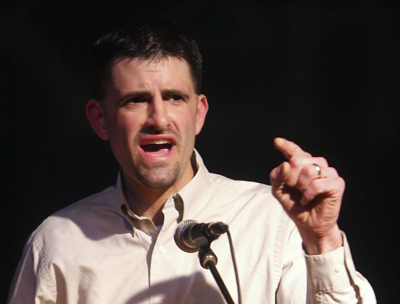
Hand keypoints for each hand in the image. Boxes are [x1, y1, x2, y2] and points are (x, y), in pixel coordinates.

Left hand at [269, 138, 343, 254]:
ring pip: (309, 170)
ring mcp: (329, 172)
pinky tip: (307, 199)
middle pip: (297, 160)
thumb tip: (285, 164)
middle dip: (290, 177)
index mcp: (303, 164)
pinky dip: (308, 194)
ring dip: (301, 186)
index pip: (295, 151)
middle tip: (295, 189)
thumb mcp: (279, 191)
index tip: (277, 142)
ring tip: (303, 195)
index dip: (287, 146)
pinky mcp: (337, 183)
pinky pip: (317, 184)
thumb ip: (277, 177)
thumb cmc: (296, 206)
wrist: (309, 225)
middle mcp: (317, 164)